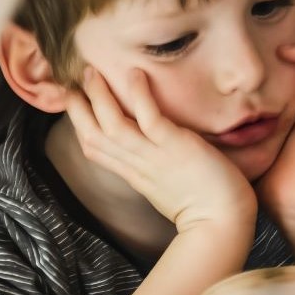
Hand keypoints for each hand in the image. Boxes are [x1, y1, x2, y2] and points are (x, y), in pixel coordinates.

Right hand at [64, 67, 255, 230]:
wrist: (223, 223)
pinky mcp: (175, 147)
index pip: (94, 149)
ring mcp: (154, 156)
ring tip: (91, 71)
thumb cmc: (203, 205)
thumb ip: (152, 165)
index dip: (80, 125)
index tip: (73, 102)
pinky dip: (139, 96)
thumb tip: (149, 147)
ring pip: (113, 126)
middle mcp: (137, 164)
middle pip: (93, 136)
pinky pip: (150, 119)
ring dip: (99, 97)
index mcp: (133, 173)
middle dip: (77, 109)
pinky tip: (135, 74)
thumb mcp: (165, 184)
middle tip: (72, 82)